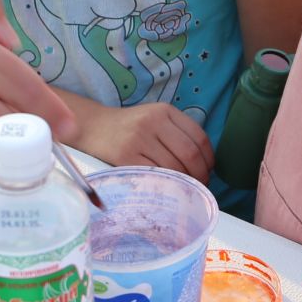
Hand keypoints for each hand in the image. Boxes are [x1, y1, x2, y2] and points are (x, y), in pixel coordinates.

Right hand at [72, 101, 213, 182]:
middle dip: (200, 175)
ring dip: (185, 184)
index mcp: (164, 111)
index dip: (209, 159)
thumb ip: (177, 133)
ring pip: (174, 167)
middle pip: (189, 154)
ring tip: (184, 190)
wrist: (92, 127)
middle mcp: (152, 122)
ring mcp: (138, 139)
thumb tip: (205, 164)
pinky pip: (155, 176)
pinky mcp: (125, 157)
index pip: (199, 137)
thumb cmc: (129, 128)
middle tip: (199, 186)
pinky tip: (167, 189)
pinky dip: (166, 186)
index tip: (208, 171)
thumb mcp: (154, 119)